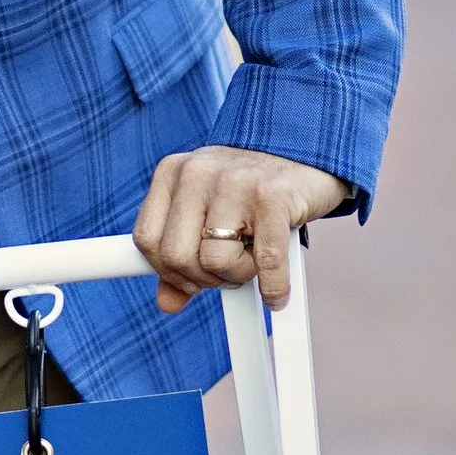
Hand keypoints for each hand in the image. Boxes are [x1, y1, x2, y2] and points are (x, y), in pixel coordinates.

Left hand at [133, 146, 350, 316]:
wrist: (308, 151)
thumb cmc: (251, 190)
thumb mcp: (208, 216)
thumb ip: (184, 255)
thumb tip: (167, 303)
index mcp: (173, 173)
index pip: (147, 240)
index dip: (168, 271)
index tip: (191, 278)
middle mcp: (199, 172)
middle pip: (176, 256)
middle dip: (203, 279)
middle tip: (227, 272)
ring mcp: (236, 182)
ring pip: (215, 262)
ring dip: (238, 277)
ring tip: (253, 262)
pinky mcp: (274, 196)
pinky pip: (265, 261)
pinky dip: (272, 287)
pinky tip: (277, 294)